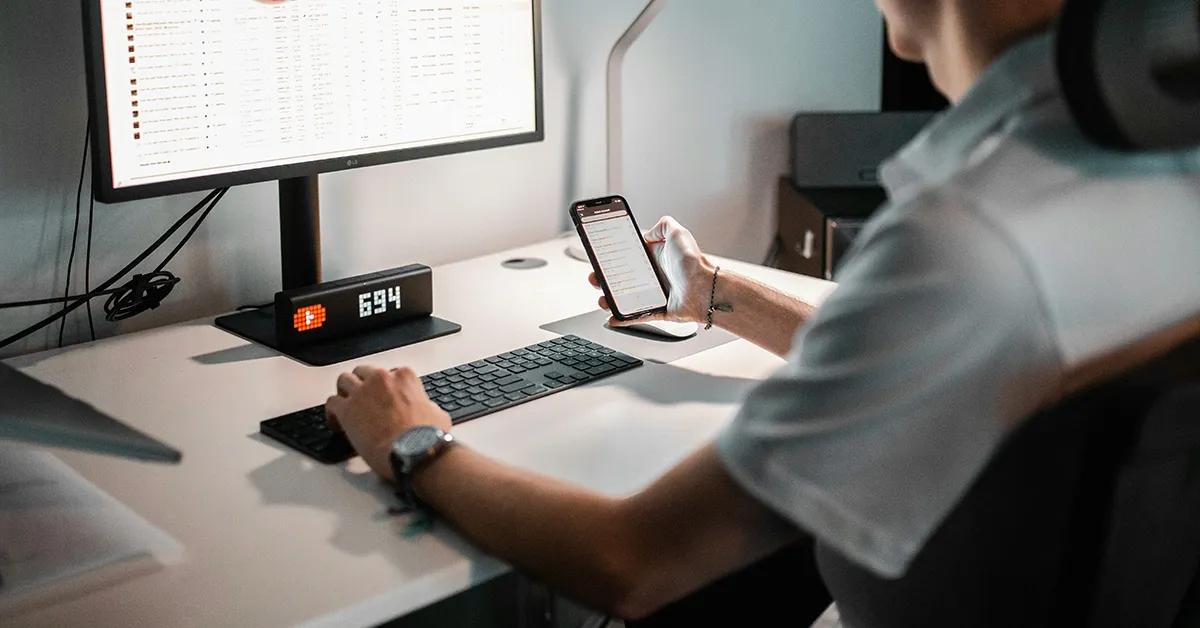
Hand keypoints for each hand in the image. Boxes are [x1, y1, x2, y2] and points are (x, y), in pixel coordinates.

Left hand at [325, 366, 451, 481]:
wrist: (412, 451)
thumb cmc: (426, 436)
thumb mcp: (438, 415)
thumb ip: (427, 406)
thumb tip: (427, 410)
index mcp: (405, 378)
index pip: (391, 373)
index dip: (387, 387)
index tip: (386, 398)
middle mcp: (381, 379)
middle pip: (363, 372)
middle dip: (362, 383)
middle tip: (363, 398)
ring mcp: (362, 392)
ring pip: (344, 380)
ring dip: (344, 392)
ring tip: (346, 405)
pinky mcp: (347, 410)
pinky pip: (331, 402)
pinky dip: (332, 412)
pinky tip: (337, 422)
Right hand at [589, 216, 714, 326]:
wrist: (706, 289)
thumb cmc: (694, 263)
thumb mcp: (678, 233)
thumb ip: (663, 226)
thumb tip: (647, 231)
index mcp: (655, 259)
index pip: (628, 257)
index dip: (612, 257)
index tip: (599, 257)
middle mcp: (654, 276)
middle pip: (622, 278)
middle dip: (604, 278)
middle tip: (595, 277)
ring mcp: (655, 294)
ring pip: (625, 299)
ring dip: (609, 300)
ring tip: (601, 298)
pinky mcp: (658, 310)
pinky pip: (637, 316)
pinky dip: (623, 319)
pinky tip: (612, 317)